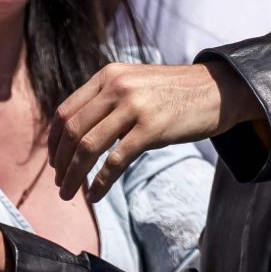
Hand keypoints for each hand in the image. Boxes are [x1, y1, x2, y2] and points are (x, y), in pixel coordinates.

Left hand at [50, 60, 262, 202]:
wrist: (217, 90)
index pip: (65, 111)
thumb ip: (107, 101)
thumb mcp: (134, 85)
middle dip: (60, 161)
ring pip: (88, 146)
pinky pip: (115, 161)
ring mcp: (134, 106)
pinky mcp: (151, 128)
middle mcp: (116, 87)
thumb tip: (78, 134)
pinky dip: (100, 182)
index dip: (53, 140)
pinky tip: (94, 194)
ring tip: (69, 192)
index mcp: (107, 76)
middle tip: (60, 182)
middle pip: (72, 130)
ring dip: (74, 174)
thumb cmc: (174, 94)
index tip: (53, 160)